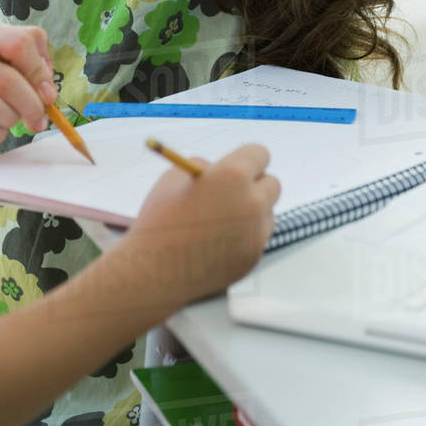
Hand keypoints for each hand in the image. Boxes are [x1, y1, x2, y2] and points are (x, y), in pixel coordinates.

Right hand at [0, 17, 57, 144]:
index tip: (47, 91)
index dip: (40, 71)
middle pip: (6, 79)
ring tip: (12, 118)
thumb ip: (36, 62)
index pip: (19, 43)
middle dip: (31, 104)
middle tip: (39, 116)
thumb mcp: (8, 56)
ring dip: (12, 119)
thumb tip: (46, 92)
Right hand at [124, 144, 279, 308]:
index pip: (260, 154)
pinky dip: (244, 237)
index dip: (248, 158)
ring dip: (252, 212)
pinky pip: (257, 238)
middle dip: (256, 184)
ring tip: (220, 219)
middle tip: (237, 190)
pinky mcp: (253, 258)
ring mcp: (255, 234)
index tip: (243, 163)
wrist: (152, 272)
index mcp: (233, 175)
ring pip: (267, 213)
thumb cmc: (160, 219)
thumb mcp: (175, 177)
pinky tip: (217, 241)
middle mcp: (251, 203)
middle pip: (273, 184)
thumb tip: (221, 170)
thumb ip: (205, 168)